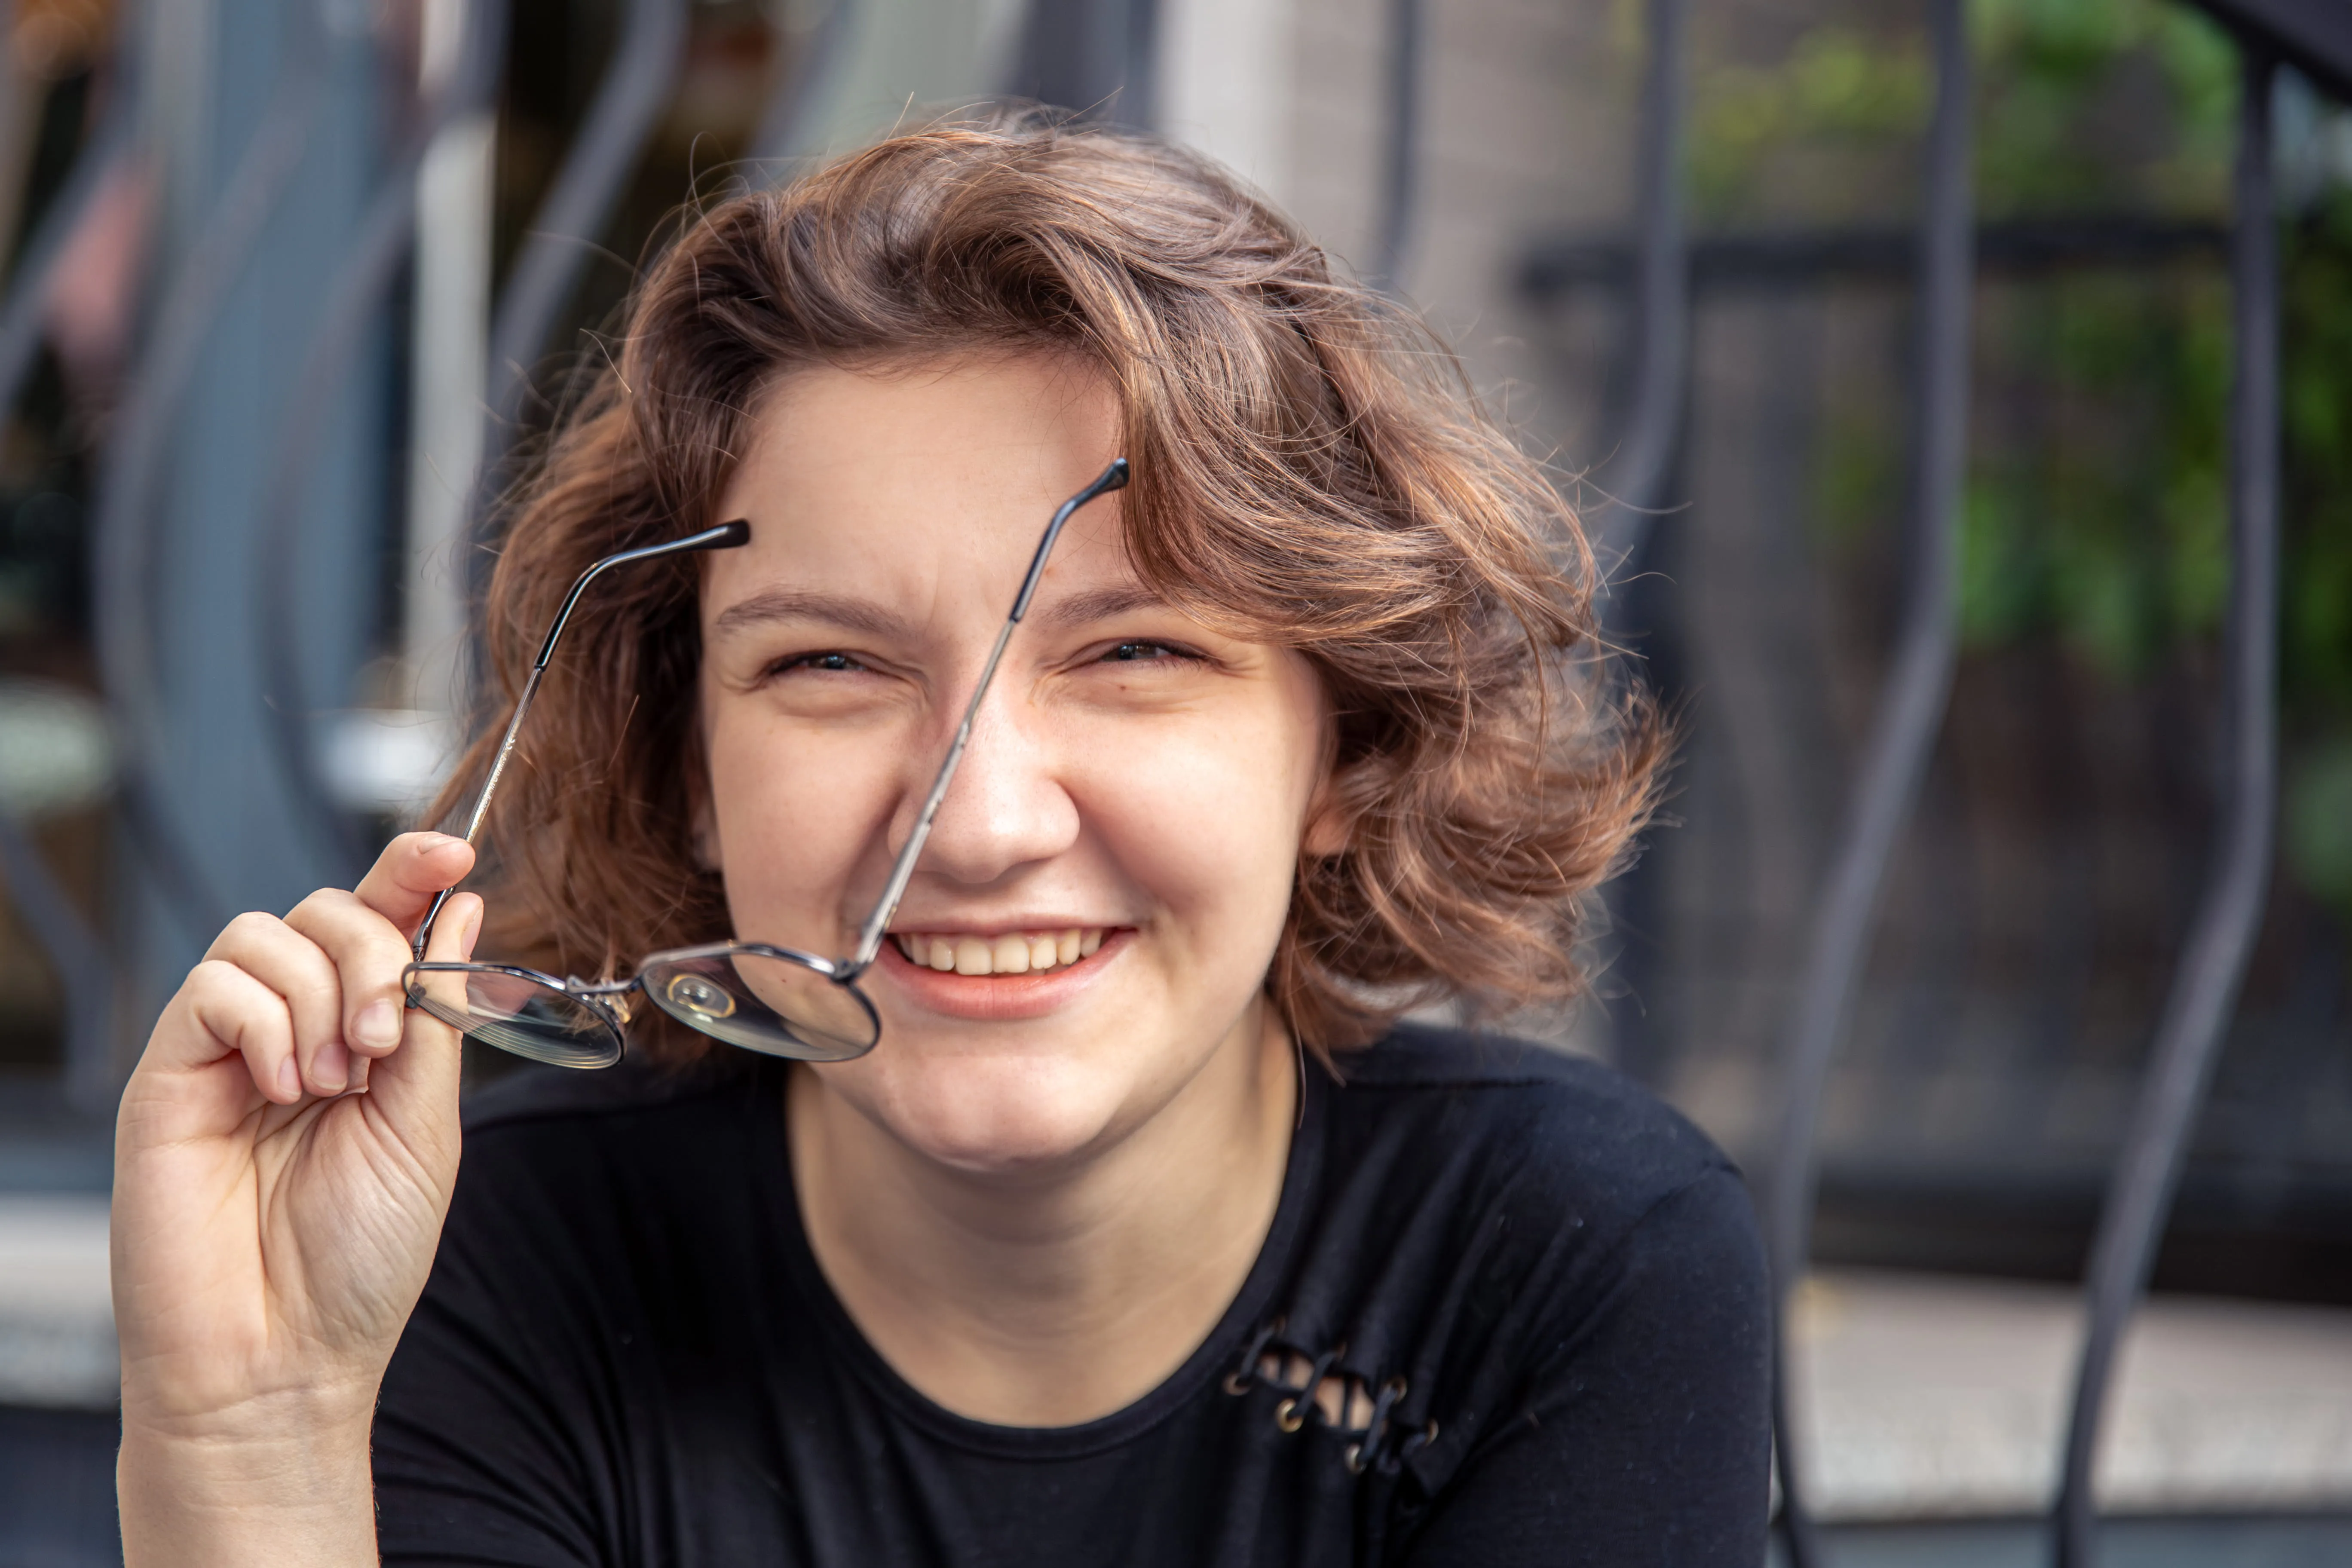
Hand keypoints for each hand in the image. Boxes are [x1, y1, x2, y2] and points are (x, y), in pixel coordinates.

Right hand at [111, 832, 481, 1564]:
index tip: (454, 849)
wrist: (282, 1351)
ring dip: (320, 995)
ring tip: (334, 1083)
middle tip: (387, 1042)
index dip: (413, 871)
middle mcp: (298, 1029)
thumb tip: (465, 907)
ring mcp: (229, 1048)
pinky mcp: (171, 1071)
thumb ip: (438, 1013)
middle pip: (327, 909)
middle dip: (373, 953)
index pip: (383, 920)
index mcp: (368, 1036)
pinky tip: (282, 1087)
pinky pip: (214, 985)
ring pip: (266, 934)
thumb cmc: (358, 1257)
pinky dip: (263, 1021)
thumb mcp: (426, 1124)